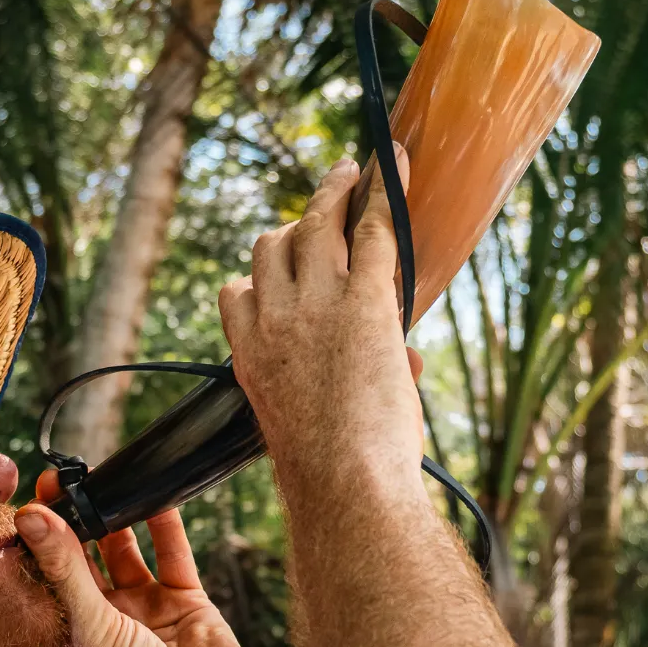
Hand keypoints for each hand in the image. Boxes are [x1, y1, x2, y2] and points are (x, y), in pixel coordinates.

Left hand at [13, 472, 274, 646]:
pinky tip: (153, 494)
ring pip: (124, 552)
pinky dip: (164, 525)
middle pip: (81, 561)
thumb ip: (65, 568)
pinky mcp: (183, 600)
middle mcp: (103, 622)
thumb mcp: (93, 628)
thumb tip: (31, 515)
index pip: (43, 582)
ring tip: (101, 479)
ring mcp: (144, 609)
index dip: (34, 545)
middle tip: (59, 480)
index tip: (25, 502)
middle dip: (71, 522)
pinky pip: (171, 554)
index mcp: (69, 638)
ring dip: (115, 518)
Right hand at [217, 154, 424, 497]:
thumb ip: (349, 380)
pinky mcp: (364, 298)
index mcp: (249, 356)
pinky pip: (374, 229)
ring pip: (315, 224)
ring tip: (352, 172)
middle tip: (324, 200)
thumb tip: (410, 361)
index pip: (237, 293)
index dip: (259, 277)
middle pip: (272, 248)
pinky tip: (396, 163)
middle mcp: (273, 319)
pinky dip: (385, 190)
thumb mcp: (319, 424)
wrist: (345, 483)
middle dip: (296, 223)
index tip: (278, 272)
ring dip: (334, 192)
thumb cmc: (335, 475)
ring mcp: (316, 303)